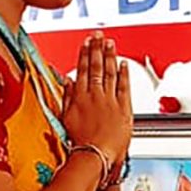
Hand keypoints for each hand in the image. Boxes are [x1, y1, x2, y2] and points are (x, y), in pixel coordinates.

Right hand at [62, 33, 132, 169]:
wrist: (95, 156)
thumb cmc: (80, 143)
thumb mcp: (66, 118)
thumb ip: (67, 98)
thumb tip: (67, 82)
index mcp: (80, 98)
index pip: (83, 70)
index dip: (85, 54)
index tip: (86, 43)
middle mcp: (95, 96)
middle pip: (96, 66)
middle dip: (97, 48)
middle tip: (98, 35)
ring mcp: (110, 100)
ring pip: (110, 72)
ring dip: (110, 55)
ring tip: (110, 43)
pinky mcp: (123, 108)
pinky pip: (124, 86)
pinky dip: (124, 73)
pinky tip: (124, 63)